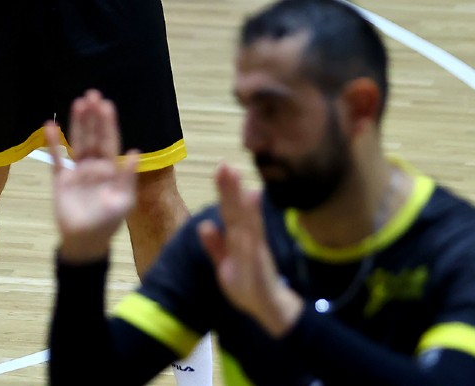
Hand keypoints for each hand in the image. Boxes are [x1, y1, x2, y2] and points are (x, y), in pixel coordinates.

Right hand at [48, 91, 138, 262]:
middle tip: (92, 94)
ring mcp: (77, 171)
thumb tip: (134, 151)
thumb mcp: (123, 201)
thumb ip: (127, 177)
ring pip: (77, 141)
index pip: (110, 141)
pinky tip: (50, 126)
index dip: (108, 124)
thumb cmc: (108, 222)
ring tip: (77, 102)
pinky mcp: (61, 179)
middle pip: (93, 136)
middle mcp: (94, 166)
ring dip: (77, 123)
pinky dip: (53, 143)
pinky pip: (56, 157)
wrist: (86, 242)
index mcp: (111, 169)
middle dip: (93, 117)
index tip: (106, 104)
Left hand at [197, 163, 300, 337]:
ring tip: (242, 189)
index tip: (221, 166)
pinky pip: (253, 255)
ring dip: (245, 209)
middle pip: (239, 213)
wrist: (270, 309)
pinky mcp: (259, 271)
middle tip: (227, 165)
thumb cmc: (248, 284)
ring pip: (248, 229)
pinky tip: (247, 229)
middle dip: (232, 191)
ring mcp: (255, 255)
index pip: (230, 211)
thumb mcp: (226, 265)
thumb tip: (204, 224)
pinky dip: (250, 241)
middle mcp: (249, 241)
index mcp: (239, 238)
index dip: (225, 190)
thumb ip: (215, 246)